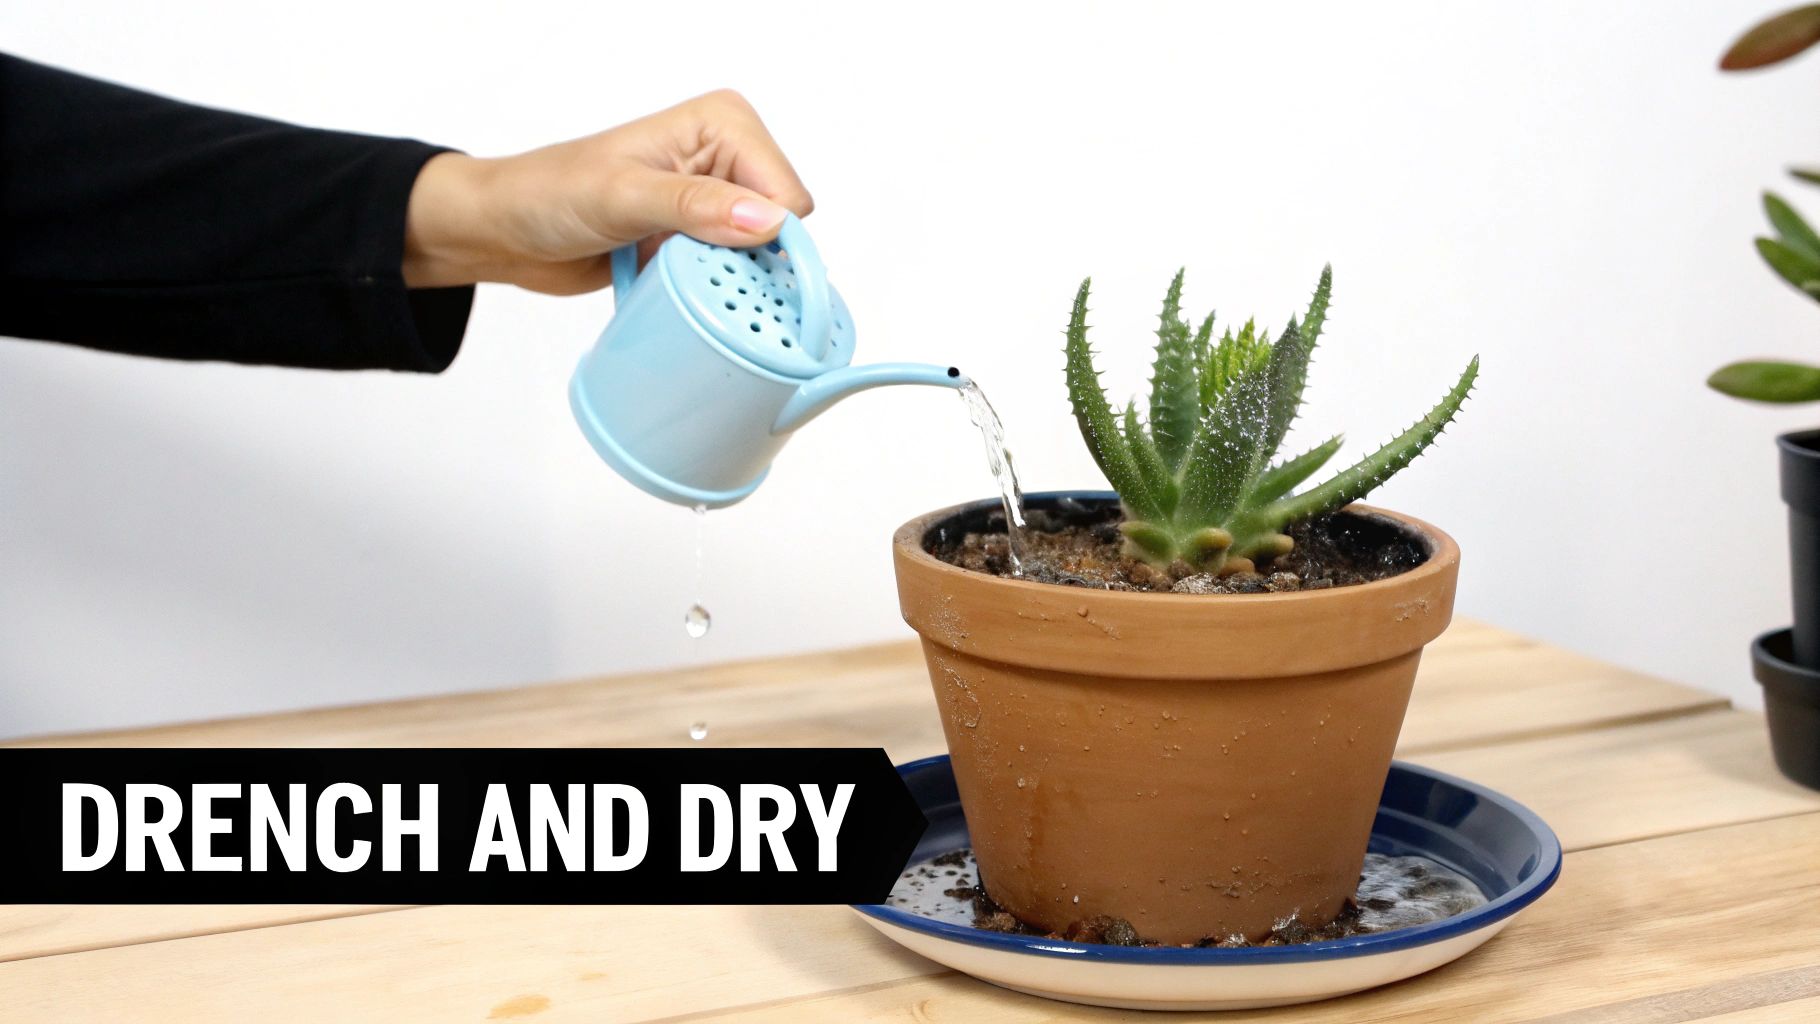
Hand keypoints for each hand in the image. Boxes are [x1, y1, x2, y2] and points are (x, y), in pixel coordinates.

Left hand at [402, 90, 813, 294]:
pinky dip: (711, 290)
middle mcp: (726, 156)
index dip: (764, 235)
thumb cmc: (549, 194)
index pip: (786, 193)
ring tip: (673, 270)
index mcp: (722, 123)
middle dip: (745, 258)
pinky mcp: (699, 237)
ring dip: (725, 278)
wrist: (507, 228)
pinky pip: (734, 275)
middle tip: (683, 261)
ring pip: (762, 258)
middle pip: (783, 229)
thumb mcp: (623, 196)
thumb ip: (696, 206)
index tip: (718, 258)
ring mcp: (715, 200)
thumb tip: (764, 220)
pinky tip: (674, 285)